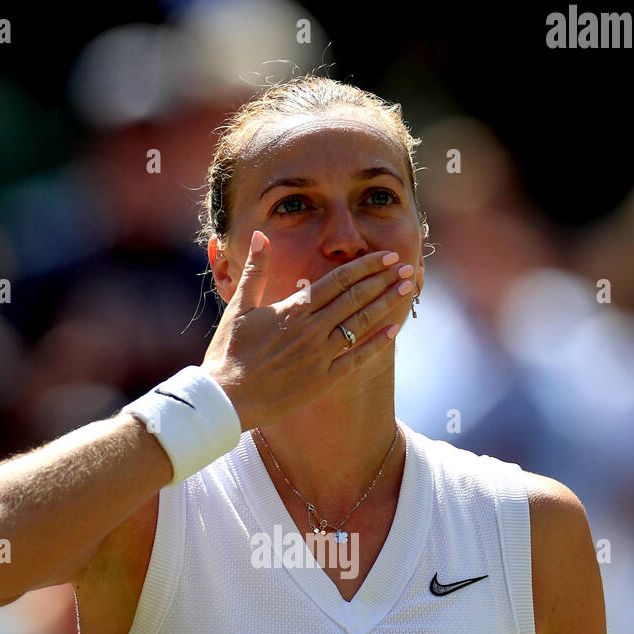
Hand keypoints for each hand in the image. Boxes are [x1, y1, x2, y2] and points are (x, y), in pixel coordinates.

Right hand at [202, 232, 413, 431]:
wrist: (226, 397)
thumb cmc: (228, 353)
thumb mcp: (239, 306)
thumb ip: (256, 270)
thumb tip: (260, 236)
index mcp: (294, 308)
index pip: (338, 280)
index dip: (366, 266)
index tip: (388, 257)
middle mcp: (312, 328)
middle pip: (356, 298)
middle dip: (384, 281)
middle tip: (407, 268)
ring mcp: (320, 355)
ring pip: (360, 324)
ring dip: (386, 305)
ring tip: (407, 291)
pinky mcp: (322, 380)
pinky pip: (356, 359)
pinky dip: (376, 344)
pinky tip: (393, 331)